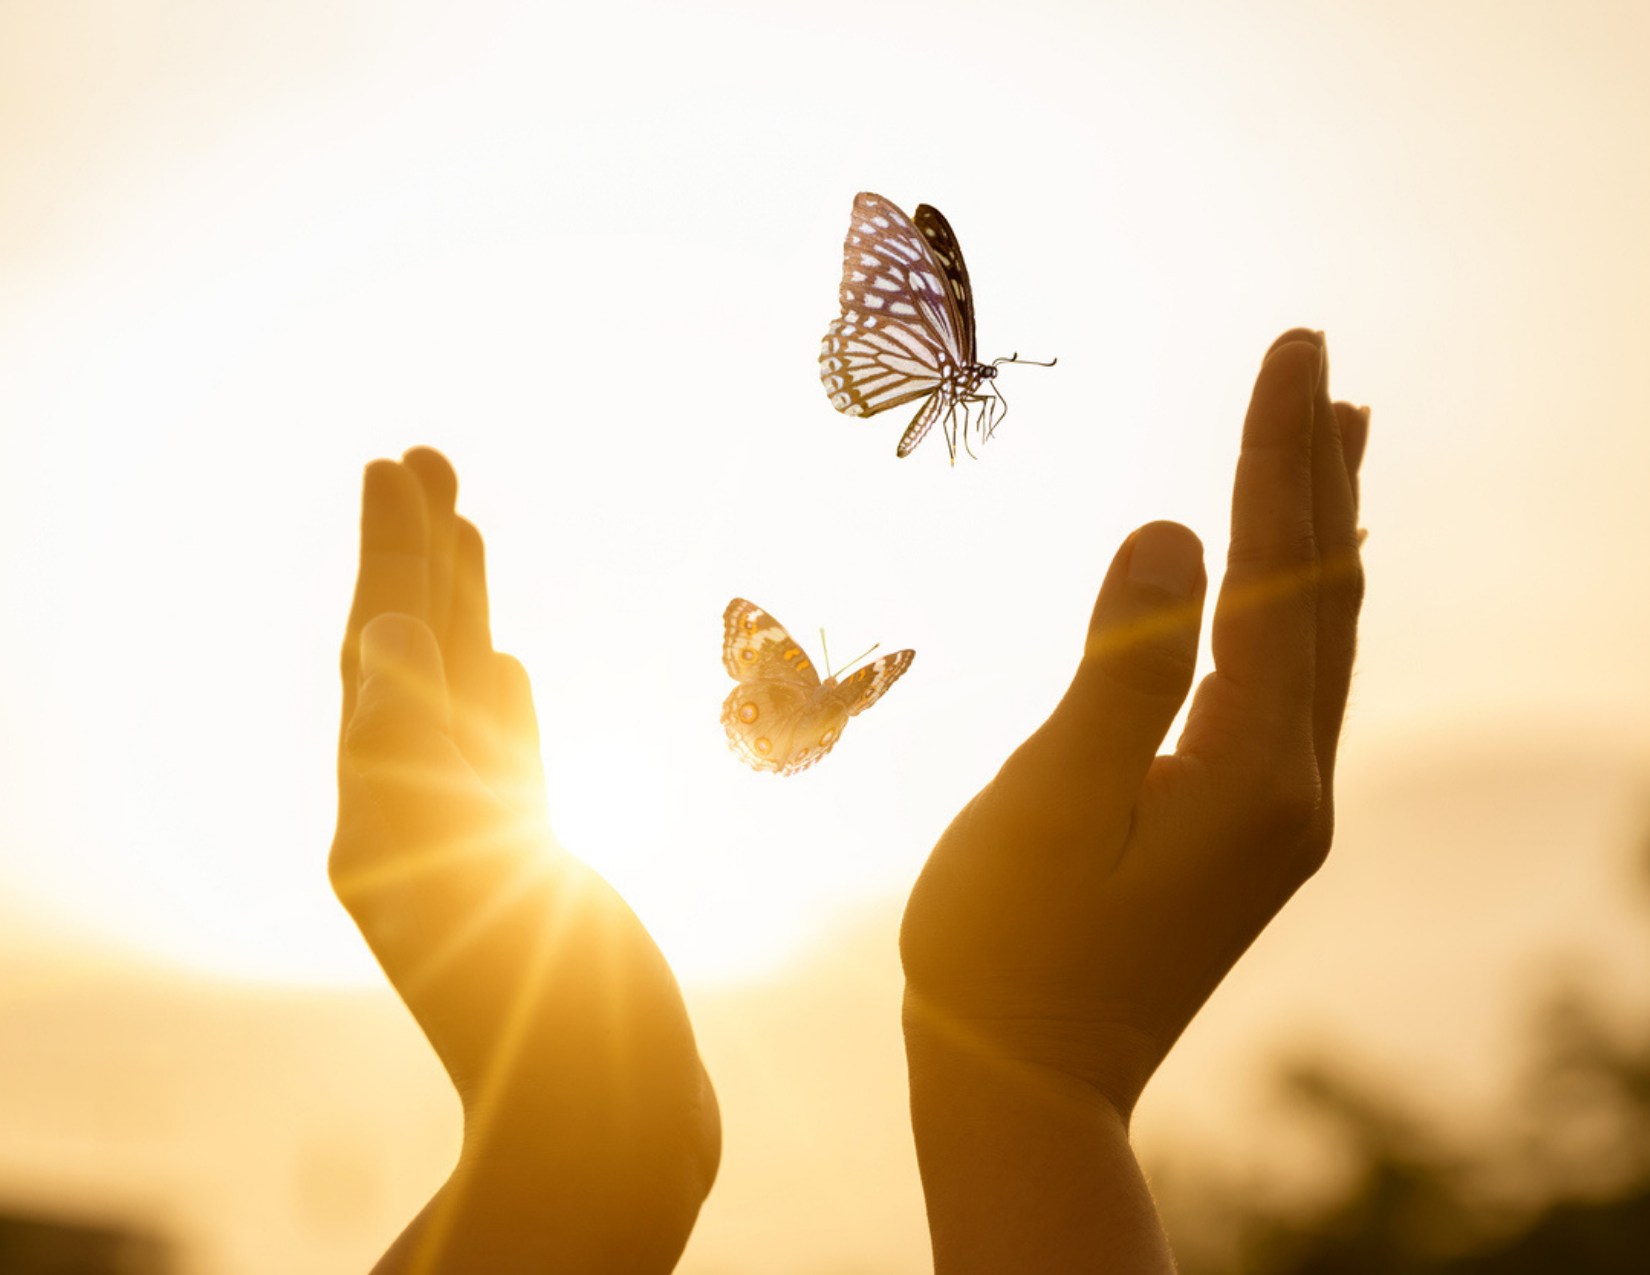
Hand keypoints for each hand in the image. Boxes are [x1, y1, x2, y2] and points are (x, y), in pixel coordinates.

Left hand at [331, 448, 718, 1273]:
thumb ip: (413, 748)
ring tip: (462, 529)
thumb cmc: (538, 1009)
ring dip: (457, 609)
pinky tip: (502, 659)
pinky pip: (502, 759)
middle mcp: (414, 810)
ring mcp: (475, 835)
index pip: (377, 647)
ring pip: (461, 697)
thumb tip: (378, 629)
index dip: (388, 552)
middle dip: (417, 554)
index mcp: (380, 805)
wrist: (607, 1120)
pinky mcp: (530, 863)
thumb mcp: (459, 869)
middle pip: (410, 653)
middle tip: (422, 457)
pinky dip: (498, 700)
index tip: (397, 463)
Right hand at [900, 331, 1366, 1270]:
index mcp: (1253, 770)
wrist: (1025, 1084)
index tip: (1293, 347)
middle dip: (1316, 474)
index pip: (1282, 575)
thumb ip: (1119, 664)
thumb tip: (1173, 529)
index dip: (1280, 455)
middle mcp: (1292, 787)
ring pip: (1318, 643)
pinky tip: (1282, 593)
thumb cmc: (1010, 946)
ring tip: (1333, 449)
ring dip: (1322, 537)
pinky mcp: (1245, 832)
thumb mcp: (1052, 801)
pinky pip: (1288, 689)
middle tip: (1319, 366)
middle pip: (1325, 598)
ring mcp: (1277, 815)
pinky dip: (1294, 611)